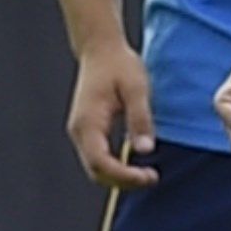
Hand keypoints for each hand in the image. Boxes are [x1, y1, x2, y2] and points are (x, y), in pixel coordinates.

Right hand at [67, 43, 160, 190]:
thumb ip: (140, 118)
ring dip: (119, 177)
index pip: (101, 163)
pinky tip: (134, 165)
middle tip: (152, 177)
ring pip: (95, 168)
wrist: (100, 49)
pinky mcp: (86, 130)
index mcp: (88, 122)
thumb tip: (145, 150)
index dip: (124, 176)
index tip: (149, 176)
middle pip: (96, 171)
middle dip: (123, 181)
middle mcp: (79, 130)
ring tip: (147, 174)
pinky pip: (97, 158)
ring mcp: (80, 131)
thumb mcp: (136, 88)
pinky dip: (115, 167)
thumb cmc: (119, 65)